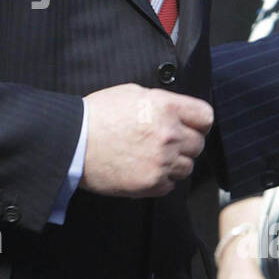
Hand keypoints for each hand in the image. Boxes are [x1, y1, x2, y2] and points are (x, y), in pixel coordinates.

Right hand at [80, 84, 213, 197]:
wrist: (73, 142)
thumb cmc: (97, 115)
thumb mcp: (132, 93)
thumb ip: (161, 102)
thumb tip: (177, 112)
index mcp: (166, 107)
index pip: (205, 117)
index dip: (198, 122)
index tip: (191, 126)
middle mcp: (169, 134)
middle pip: (198, 144)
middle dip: (185, 143)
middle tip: (164, 142)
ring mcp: (161, 161)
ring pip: (187, 167)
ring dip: (174, 163)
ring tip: (151, 157)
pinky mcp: (151, 184)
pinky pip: (171, 185)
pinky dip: (161, 179)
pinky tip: (143, 169)